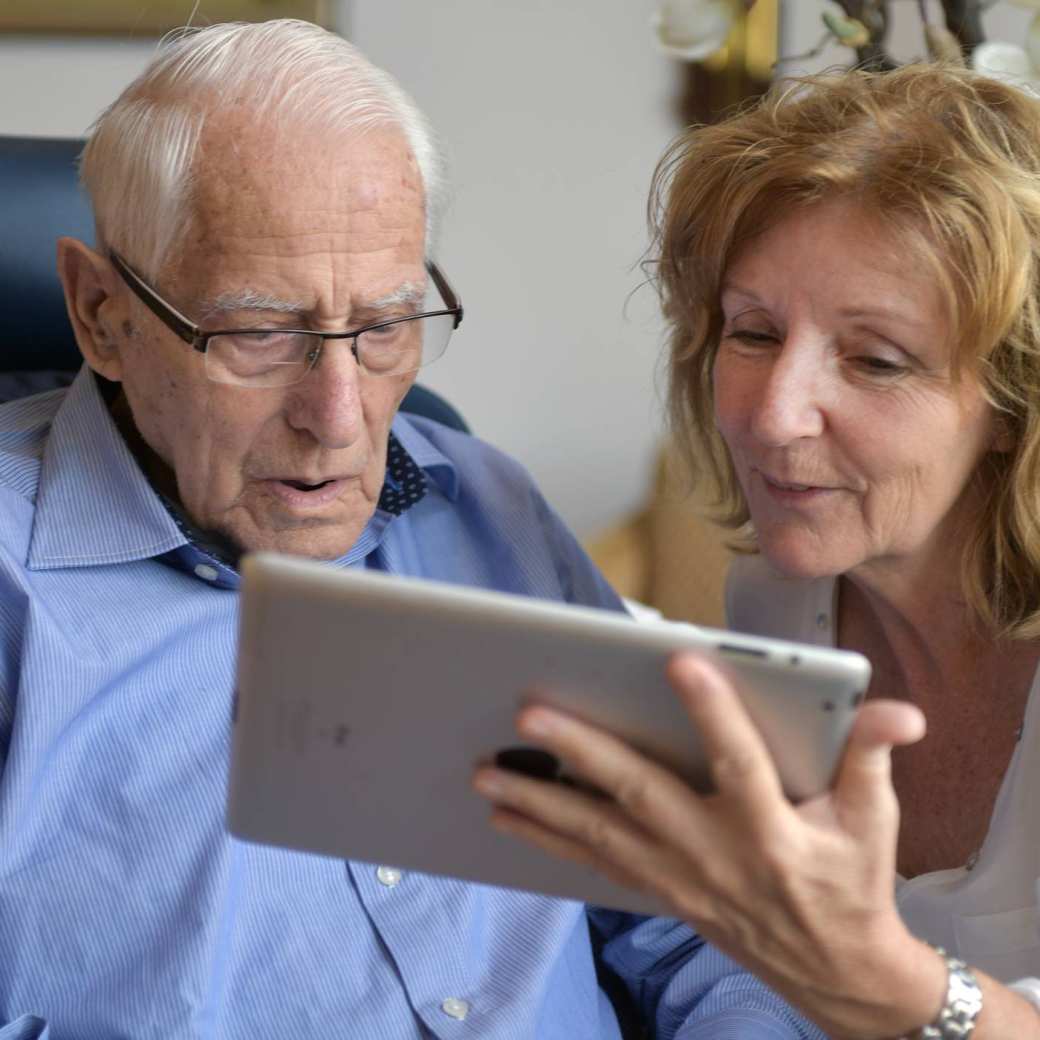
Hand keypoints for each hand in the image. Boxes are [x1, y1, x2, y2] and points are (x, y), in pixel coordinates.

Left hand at [472, 651, 942, 1039]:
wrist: (834, 972)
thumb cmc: (852, 882)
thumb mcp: (873, 820)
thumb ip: (870, 756)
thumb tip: (900, 711)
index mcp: (771, 829)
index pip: (739, 761)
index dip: (712, 711)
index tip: (678, 659)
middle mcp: (713, 853)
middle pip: (639, 795)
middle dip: (581, 753)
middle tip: (529, 714)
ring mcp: (676, 877)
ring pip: (598, 833)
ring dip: (539, 801)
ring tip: (485, 770)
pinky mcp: (657, 890)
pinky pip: (592, 862)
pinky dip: (547, 838)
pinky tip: (506, 813)